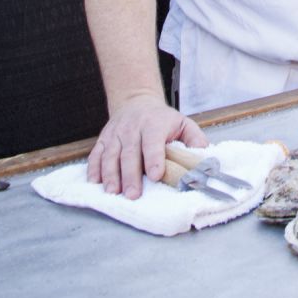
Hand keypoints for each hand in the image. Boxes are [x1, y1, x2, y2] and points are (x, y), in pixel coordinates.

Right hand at [86, 94, 208, 199]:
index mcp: (154, 124)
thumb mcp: (183, 123)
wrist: (136, 102)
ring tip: (113, 192)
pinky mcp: (104, 139)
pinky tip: (96, 182)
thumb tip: (203, 157)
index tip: (156, 175)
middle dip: (131, 175)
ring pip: (111, 155)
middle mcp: (132, 128)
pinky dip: (94, 168)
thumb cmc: (163, 119)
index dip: (154, 158)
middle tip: (133, 194)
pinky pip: (96, 154)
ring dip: (111, 174)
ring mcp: (116, 134)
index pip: (153, 142)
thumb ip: (195, 139)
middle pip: (130, 153)